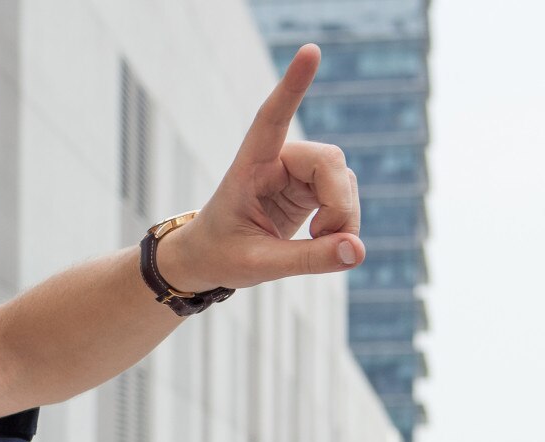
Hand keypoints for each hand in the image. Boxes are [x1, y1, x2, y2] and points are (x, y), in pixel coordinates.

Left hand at [158, 43, 363, 293]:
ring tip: (319, 247)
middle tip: (328, 242)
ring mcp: (296, 171)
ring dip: (343, 216)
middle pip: (330, 160)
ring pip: (344, 178)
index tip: (310, 51)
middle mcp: (276, 159)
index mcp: (248, 167)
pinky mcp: (311, 187)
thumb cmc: (220, 255)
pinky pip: (345, 194)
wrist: (207, 259)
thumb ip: (307, 259)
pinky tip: (325, 242)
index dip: (292, 87)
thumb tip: (358, 251)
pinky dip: (344, 222)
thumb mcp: (257, 266)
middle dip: (339, 204)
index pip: (271, 119)